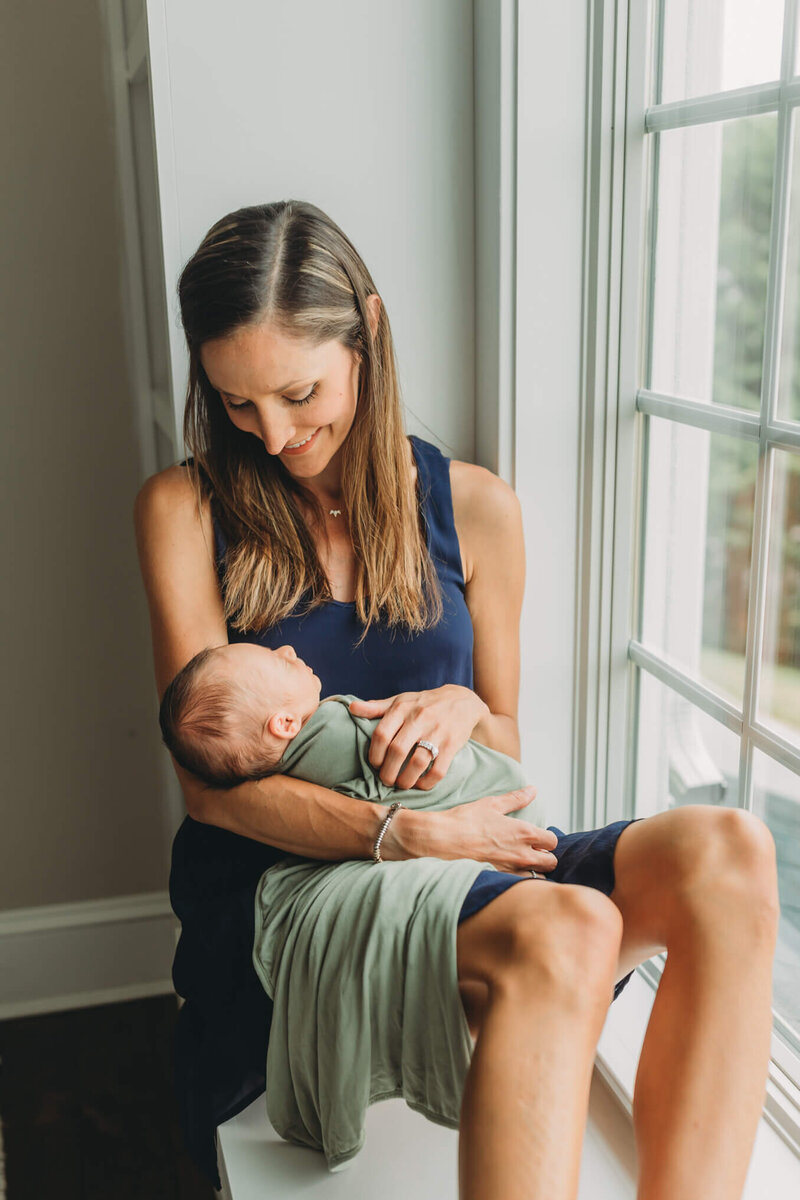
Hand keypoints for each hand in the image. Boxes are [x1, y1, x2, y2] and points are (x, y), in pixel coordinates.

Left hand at [348, 685, 488, 789]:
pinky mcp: (453, 744)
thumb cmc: (424, 703)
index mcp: (402, 708)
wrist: (462, 700)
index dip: (375, 755)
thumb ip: (376, 708)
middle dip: (388, 772)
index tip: (375, 764)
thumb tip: (351, 709)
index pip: (381, 734)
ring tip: (401, 784)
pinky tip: (420, 784)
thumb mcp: (400, 700)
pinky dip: (427, 782)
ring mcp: (437, 732)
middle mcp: (419, 718)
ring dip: (406, 780)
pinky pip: (438, 770)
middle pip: (397, 751)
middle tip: (386, 780)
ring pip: (417, 762)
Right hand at [437, 788, 558, 875]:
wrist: (445, 839)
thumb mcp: (492, 804)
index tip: (536, 837)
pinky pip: (520, 883)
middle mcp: (522, 853)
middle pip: (551, 862)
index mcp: (524, 833)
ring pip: (538, 876)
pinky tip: (509, 869)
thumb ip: (516, 798)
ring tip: (522, 861)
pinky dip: (520, 878)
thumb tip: (532, 790)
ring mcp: (512, 868)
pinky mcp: (500, 878)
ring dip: (535, 869)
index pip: (552, 841)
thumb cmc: (467, 820)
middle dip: (546, 856)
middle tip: (533, 850)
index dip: (546, 838)